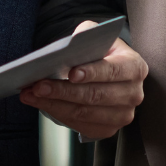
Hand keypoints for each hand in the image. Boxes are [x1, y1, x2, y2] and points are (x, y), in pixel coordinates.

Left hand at [17, 21, 147, 139]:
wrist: (106, 73)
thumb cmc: (100, 53)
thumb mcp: (97, 37)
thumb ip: (86, 35)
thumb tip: (69, 46)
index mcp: (134, 67)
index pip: (113, 71)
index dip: (92, 73)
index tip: (71, 73)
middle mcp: (133, 94)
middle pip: (95, 95)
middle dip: (63, 91)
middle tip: (38, 86)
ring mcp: (122, 115)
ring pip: (84, 113)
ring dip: (54, 105)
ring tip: (31, 94)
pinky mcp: (108, 129)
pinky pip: (80, 125)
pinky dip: (57, 114)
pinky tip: (40, 104)